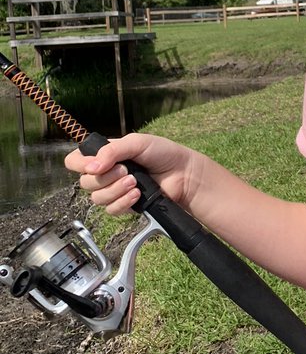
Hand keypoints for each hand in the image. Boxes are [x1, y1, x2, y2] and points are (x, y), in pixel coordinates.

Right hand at [64, 132, 197, 215]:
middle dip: (105, 177)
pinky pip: (111, 210)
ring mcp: (114, 190)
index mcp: (104, 155)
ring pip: (97, 198)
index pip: (74, 161)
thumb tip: (92, 167)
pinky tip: (138, 195)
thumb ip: (112, 151)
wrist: (183, 174)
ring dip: (115, 190)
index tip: (96, 164)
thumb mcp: (136, 143)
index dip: (80, 164)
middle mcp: (106, 173)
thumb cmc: (163, 153)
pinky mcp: (125, 205)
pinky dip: (123, 202)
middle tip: (127, 170)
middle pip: (85, 182)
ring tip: (135, 182)